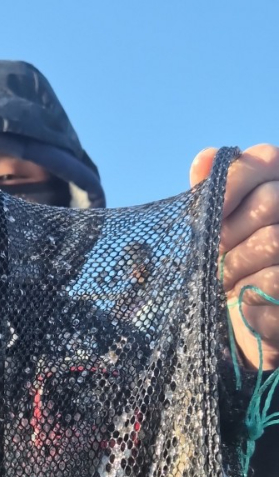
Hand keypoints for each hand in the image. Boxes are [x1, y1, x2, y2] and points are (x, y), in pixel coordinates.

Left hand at [190, 144, 278, 371]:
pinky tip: (242, 297)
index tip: (207, 211)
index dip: (230, 182)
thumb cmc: (228, 263)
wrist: (239, 319)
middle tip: (214, 253)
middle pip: (270, 201)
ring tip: (222, 278)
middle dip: (230, 231)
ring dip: (235, 263)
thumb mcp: (214, 228)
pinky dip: (248, 289)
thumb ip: (209, 192)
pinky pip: (274, 279)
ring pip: (273, 240)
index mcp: (278, 183)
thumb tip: (205, 158)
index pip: (264, 160)